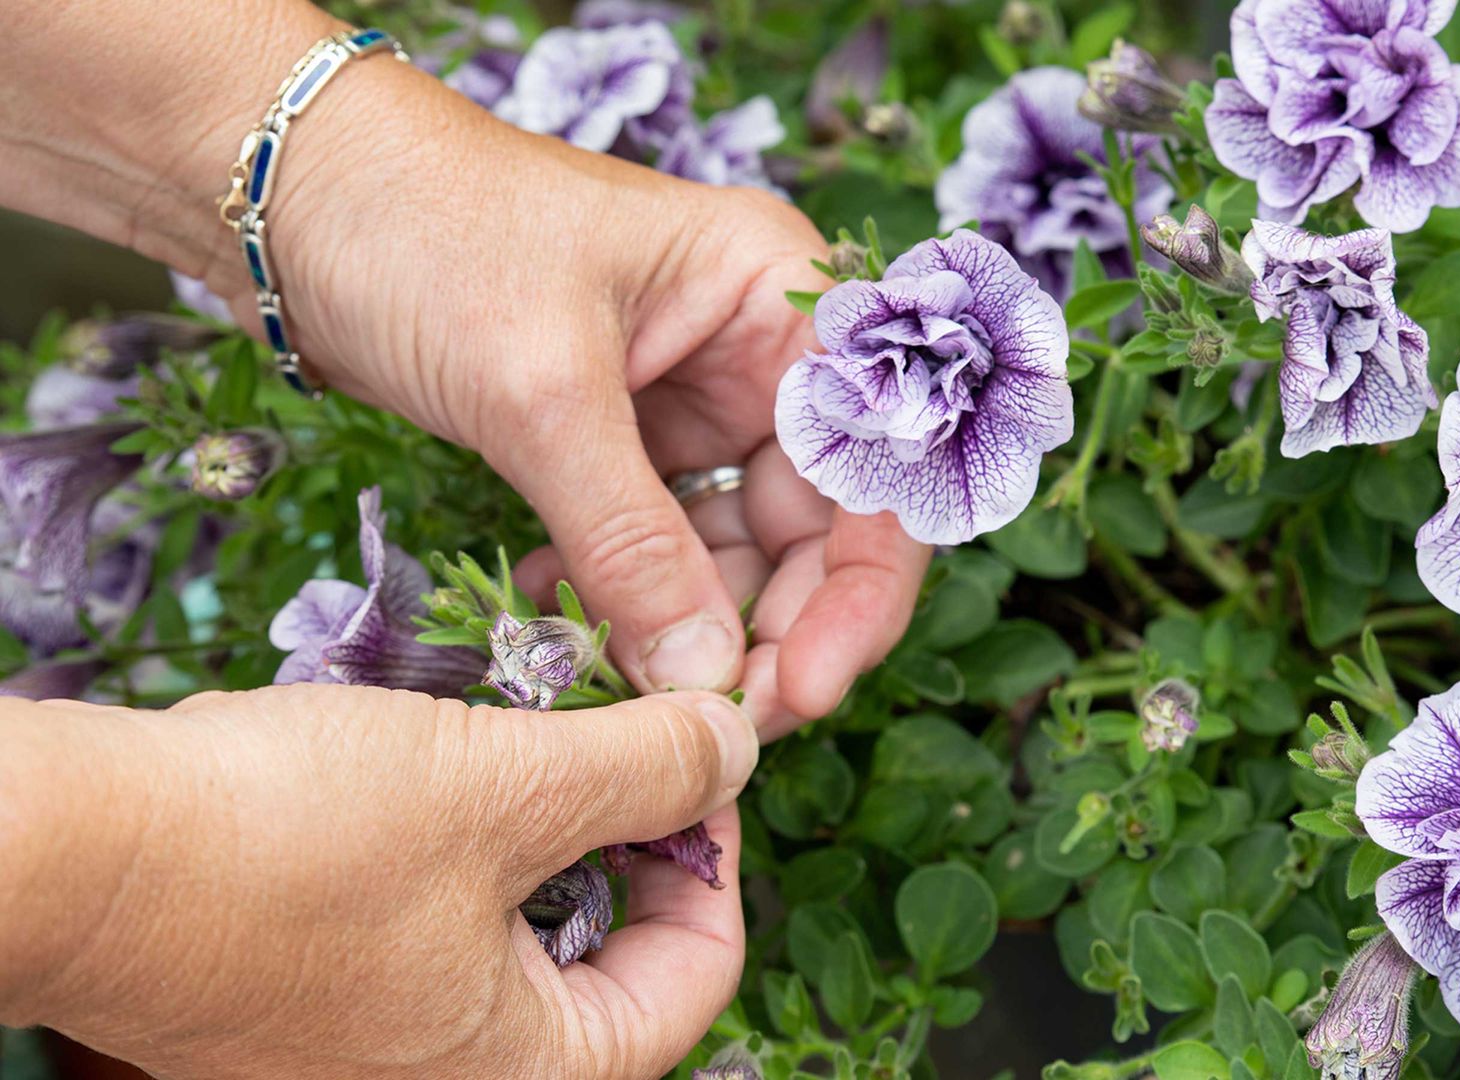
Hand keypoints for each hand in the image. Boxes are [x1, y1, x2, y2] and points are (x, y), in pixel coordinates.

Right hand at [0, 683, 757, 1079]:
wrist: (69, 853)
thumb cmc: (292, 837)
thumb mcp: (506, 785)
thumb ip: (646, 771)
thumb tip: (739, 743)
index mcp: (524, 1075)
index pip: (693, 982)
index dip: (714, 857)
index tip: (695, 758)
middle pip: (607, 959)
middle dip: (625, 833)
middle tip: (620, 728)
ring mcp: (371, 1047)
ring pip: (515, 927)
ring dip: (541, 823)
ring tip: (533, 724)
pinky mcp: (308, 999)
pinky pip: (431, 919)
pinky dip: (462, 838)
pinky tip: (444, 756)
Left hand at [208, 60, 928, 736]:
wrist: (290, 193)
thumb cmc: (424, 228)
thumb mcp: (540, 392)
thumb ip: (630, 542)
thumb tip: (703, 680)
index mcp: (779, 297)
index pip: (871, 466)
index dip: (858, 588)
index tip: (799, 689)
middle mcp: (755, 352)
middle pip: (813, 524)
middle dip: (767, 627)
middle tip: (711, 723)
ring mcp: (690, 400)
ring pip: (732, 550)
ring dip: (684, 627)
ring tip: (617, 683)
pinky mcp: (621, 441)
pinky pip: (653, 547)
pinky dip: (619, 598)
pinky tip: (557, 624)